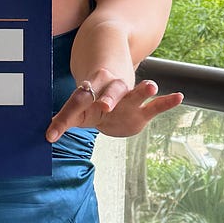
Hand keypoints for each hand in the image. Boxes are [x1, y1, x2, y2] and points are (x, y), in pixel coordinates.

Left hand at [45, 73, 183, 142]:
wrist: (111, 91)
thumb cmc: (90, 107)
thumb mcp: (77, 113)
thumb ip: (65, 121)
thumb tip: (44, 136)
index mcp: (89, 94)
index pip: (75, 104)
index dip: (63, 118)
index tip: (51, 134)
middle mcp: (109, 92)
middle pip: (109, 93)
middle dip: (107, 99)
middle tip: (105, 106)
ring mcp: (128, 99)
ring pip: (134, 93)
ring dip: (142, 90)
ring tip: (151, 86)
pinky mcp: (142, 111)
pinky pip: (156, 105)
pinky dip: (167, 101)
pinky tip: (179, 96)